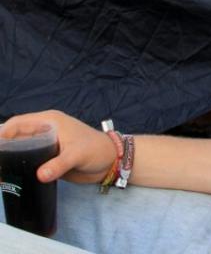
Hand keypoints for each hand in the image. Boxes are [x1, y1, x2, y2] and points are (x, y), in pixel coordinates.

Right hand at [0, 110, 115, 183]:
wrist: (109, 161)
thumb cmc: (96, 150)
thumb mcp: (78, 154)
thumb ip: (59, 164)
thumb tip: (40, 175)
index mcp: (50, 122)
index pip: (19, 123)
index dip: (2, 133)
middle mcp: (44, 131)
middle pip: (15, 136)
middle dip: (2, 149)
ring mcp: (45, 145)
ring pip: (19, 149)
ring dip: (7, 160)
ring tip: (0, 176)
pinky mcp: (46, 159)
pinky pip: (27, 161)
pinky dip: (17, 168)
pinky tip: (8, 179)